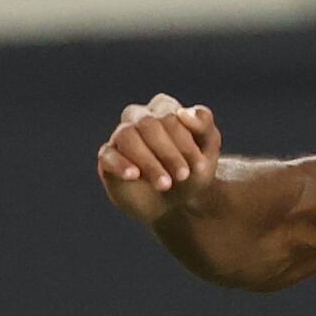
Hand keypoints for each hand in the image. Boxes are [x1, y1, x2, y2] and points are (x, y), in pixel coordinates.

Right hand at [97, 93, 221, 223]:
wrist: (177, 205)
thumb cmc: (192, 172)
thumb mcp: (208, 152)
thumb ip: (204, 127)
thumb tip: (182, 113)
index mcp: (164, 110)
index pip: (169, 113)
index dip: (184, 140)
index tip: (199, 166)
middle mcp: (139, 118)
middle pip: (148, 123)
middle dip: (168, 152)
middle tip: (183, 176)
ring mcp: (121, 137)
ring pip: (127, 135)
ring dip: (148, 161)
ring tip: (164, 184)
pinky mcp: (108, 158)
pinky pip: (108, 154)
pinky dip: (121, 164)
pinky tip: (134, 175)